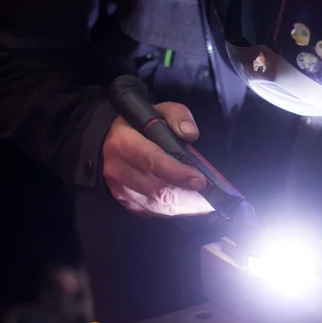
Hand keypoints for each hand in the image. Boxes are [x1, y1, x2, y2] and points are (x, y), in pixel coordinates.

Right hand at [102, 102, 213, 216]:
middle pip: (157, 190)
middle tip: (210, 198)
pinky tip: (189, 206)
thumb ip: (178, 116)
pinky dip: (173, 211)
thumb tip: (191, 135)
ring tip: (205, 204)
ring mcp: (119, 189)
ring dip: (183, 207)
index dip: (178, 173)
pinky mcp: (124, 201)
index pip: (153, 161)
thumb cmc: (140, 125)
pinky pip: (152, 211)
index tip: (200, 181)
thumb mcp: (159, 110)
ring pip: (156, 205)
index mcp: (124, 142)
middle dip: (187, 197)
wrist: (112, 140)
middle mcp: (118, 169)